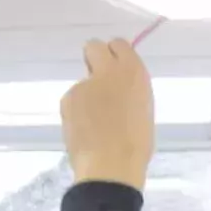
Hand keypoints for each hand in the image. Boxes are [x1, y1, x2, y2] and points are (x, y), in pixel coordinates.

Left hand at [61, 39, 156, 189]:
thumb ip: (129, 89)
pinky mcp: (68, 98)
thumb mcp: (142, 107)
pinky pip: (72, 100)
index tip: (113, 68)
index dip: (114, 55)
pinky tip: (83, 129)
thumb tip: (117, 86)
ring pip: (82, 81)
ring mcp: (84, 84)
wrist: (110, 165)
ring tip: (94, 122)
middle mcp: (108, 71)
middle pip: (93, 47)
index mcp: (133, 72)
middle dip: (93, 58)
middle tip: (96, 81)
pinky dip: (76, 111)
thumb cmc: (136, 144)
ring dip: (86, 94)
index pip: (119, 45)